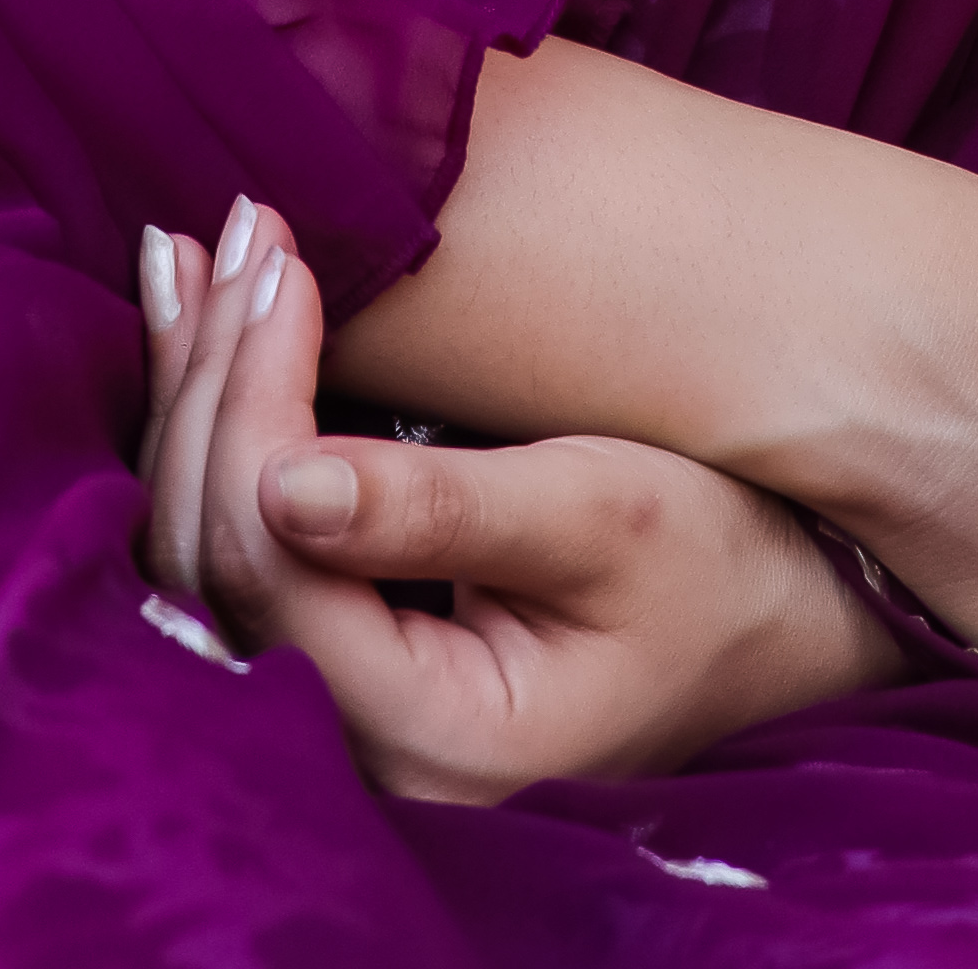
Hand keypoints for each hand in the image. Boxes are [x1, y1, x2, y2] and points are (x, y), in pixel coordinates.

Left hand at [137, 193, 898, 807]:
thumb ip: (447, 509)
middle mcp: (366, 751)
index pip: (274, 558)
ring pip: (203, 554)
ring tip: (191, 256)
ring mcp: (347, 712)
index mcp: (435, 734)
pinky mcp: (350, 654)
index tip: (285, 255)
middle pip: (211, 560)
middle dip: (208, 380)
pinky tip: (213, 328)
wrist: (786, 614)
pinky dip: (219, 431)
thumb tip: (279, 480)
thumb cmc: (721, 562)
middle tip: (236, 226)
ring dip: (193, 395)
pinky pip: (241, 549)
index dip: (255, 398)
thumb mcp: (608, 513)